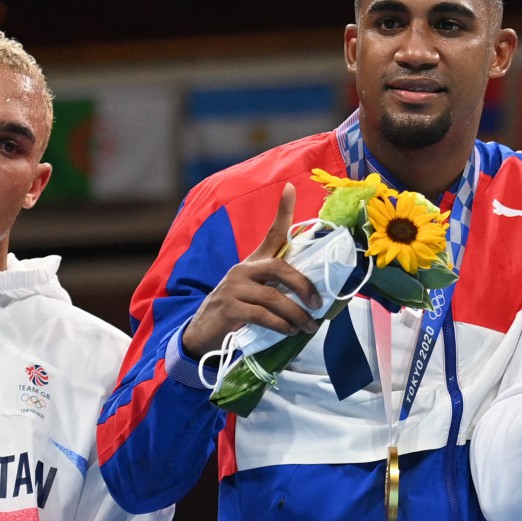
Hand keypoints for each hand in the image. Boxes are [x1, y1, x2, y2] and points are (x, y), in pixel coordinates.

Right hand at [181, 183, 323, 359]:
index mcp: (254, 263)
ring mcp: (234, 288)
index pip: (272, 233)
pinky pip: (261, 315)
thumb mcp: (258, 294)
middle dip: (303, 286)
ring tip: (308, 326)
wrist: (204, 332)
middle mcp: (243, 270)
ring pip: (273, 297)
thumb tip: (315, 297)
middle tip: (317, 304)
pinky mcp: (228, 309)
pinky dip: (280, 325)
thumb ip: (279, 288)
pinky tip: (288, 331)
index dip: (282, 211)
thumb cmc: (239, 311)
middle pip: (280, 268)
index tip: (291, 188)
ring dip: (296, 314)